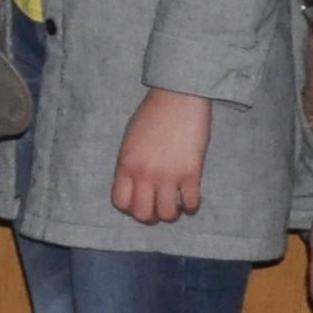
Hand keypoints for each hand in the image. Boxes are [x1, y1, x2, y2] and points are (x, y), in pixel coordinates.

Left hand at [110, 87, 213, 224]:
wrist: (179, 97)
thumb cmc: (153, 114)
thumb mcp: (131, 139)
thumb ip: (130, 163)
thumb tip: (135, 184)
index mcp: (126, 164)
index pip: (121, 202)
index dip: (130, 207)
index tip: (140, 201)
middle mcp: (144, 173)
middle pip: (143, 214)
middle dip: (151, 215)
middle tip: (158, 207)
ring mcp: (168, 175)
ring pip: (167, 214)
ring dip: (172, 213)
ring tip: (176, 203)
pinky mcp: (191, 173)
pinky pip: (191, 204)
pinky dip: (191, 205)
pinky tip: (190, 196)